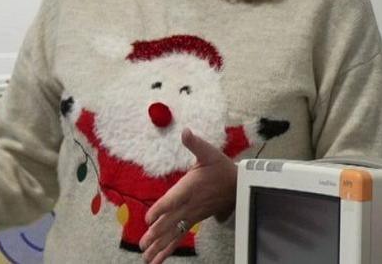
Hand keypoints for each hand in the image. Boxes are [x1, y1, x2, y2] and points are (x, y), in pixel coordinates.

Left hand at [139, 128, 236, 263]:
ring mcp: (191, 215)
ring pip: (175, 232)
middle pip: (172, 221)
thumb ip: (196, 143)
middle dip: (157, 233)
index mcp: (192, 187)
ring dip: (160, 245)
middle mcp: (190, 204)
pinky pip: (179, 236)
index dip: (163, 207)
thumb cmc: (221, 168)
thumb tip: (185, 131)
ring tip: (147, 257)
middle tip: (144, 244)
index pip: (176, 198)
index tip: (149, 217)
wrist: (238, 186)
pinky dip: (168, 248)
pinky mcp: (193, 221)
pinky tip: (157, 258)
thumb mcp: (210, 152)